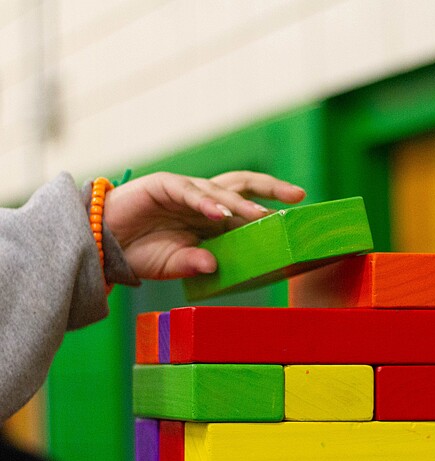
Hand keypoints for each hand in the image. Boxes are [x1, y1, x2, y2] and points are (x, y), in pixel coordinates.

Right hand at [103, 171, 304, 278]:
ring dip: (241, 203)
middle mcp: (203, 201)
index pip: (245, 208)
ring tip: (260, 216)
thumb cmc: (140, 253)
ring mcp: (185, 191)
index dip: (268, 211)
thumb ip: (194, 264)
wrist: (103, 243)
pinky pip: (189, 192)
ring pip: (220, 189)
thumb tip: (214, 267)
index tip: (295, 219)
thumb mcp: (174, 264)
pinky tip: (220, 214)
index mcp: (210, 218)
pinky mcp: (163, 186)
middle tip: (298, 196)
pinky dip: (205, 202)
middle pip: (243, 185)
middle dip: (270, 189)